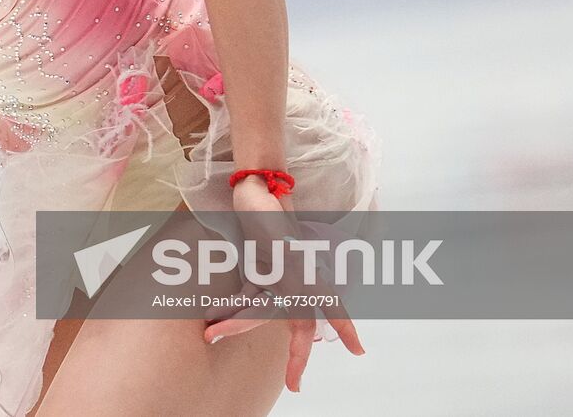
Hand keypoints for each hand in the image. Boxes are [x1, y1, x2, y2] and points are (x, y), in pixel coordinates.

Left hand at [201, 175, 365, 392]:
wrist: (252, 186)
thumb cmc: (269, 207)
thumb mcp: (281, 236)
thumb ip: (288, 256)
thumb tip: (296, 277)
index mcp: (305, 273)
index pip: (331, 306)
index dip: (345, 327)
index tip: (359, 350)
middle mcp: (294, 278)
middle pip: (296, 325)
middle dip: (294, 358)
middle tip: (295, 387)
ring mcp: (277, 275)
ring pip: (263, 312)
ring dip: (238, 324)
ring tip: (212, 334)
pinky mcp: (259, 269)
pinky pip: (250, 296)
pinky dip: (235, 308)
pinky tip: (216, 318)